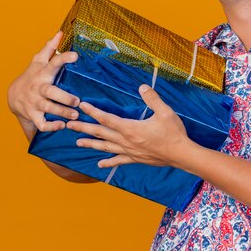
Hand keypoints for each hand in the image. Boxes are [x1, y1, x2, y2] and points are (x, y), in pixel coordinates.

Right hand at [7, 32, 80, 132]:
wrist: (14, 96)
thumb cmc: (32, 76)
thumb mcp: (39, 61)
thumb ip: (50, 47)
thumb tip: (60, 32)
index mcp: (42, 73)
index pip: (53, 63)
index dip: (63, 58)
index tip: (75, 55)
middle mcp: (38, 88)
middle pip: (50, 92)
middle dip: (64, 97)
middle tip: (77, 101)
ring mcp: (35, 102)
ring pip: (48, 109)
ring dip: (62, 112)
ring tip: (75, 116)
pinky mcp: (33, 115)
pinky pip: (42, 124)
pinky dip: (52, 127)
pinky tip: (62, 126)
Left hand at [66, 84, 193, 168]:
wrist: (181, 154)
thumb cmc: (174, 133)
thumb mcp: (165, 112)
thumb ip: (153, 99)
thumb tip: (142, 86)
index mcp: (131, 128)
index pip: (107, 119)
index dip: (93, 112)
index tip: (82, 106)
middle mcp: (126, 141)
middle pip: (101, 133)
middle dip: (84, 128)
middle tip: (69, 124)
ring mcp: (130, 152)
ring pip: (105, 147)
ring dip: (91, 144)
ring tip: (77, 142)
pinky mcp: (135, 159)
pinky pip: (118, 161)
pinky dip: (108, 162)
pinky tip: (99, 164)